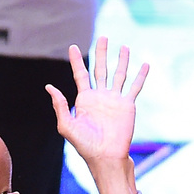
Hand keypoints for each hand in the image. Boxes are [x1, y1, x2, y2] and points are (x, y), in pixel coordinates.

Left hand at [47, 37, 148, 193]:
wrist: (105, 156)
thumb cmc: (84, 145)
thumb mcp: (66, 125)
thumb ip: (59, 105)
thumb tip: (49, 86)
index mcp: (84, 99)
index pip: (80, 74)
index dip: (76, 60)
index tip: (73, 47)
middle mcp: (100, 96)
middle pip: (100, 69)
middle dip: (101, 53)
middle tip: (102, 37)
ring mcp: (114, 100)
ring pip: (118, 74)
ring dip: (121, 60)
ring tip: (123, 46)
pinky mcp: (128, 105)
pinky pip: (135, 87)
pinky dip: (140, 76)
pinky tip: (144, 64)